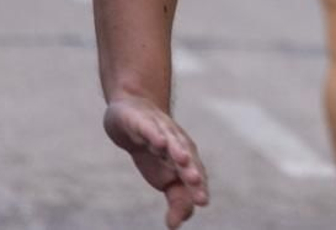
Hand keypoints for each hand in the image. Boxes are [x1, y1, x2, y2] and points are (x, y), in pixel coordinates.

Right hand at [104, 96, 209, 227]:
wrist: (133, 117)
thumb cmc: (154, 153)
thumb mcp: (164, 178)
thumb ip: (177, 200)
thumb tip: (176, 225)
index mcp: (185, 161)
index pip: (194, 175)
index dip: (198, 187)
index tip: (202, 202)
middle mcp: (177, 145)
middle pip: (187, 158)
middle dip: (192, 170)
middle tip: (197, 182)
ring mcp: (160, 132)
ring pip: (171, 142)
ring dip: (178, 150)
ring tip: (184, 160)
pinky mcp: (142, 123)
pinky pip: (150, 129)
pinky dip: (155, 134)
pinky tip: (159, 142)